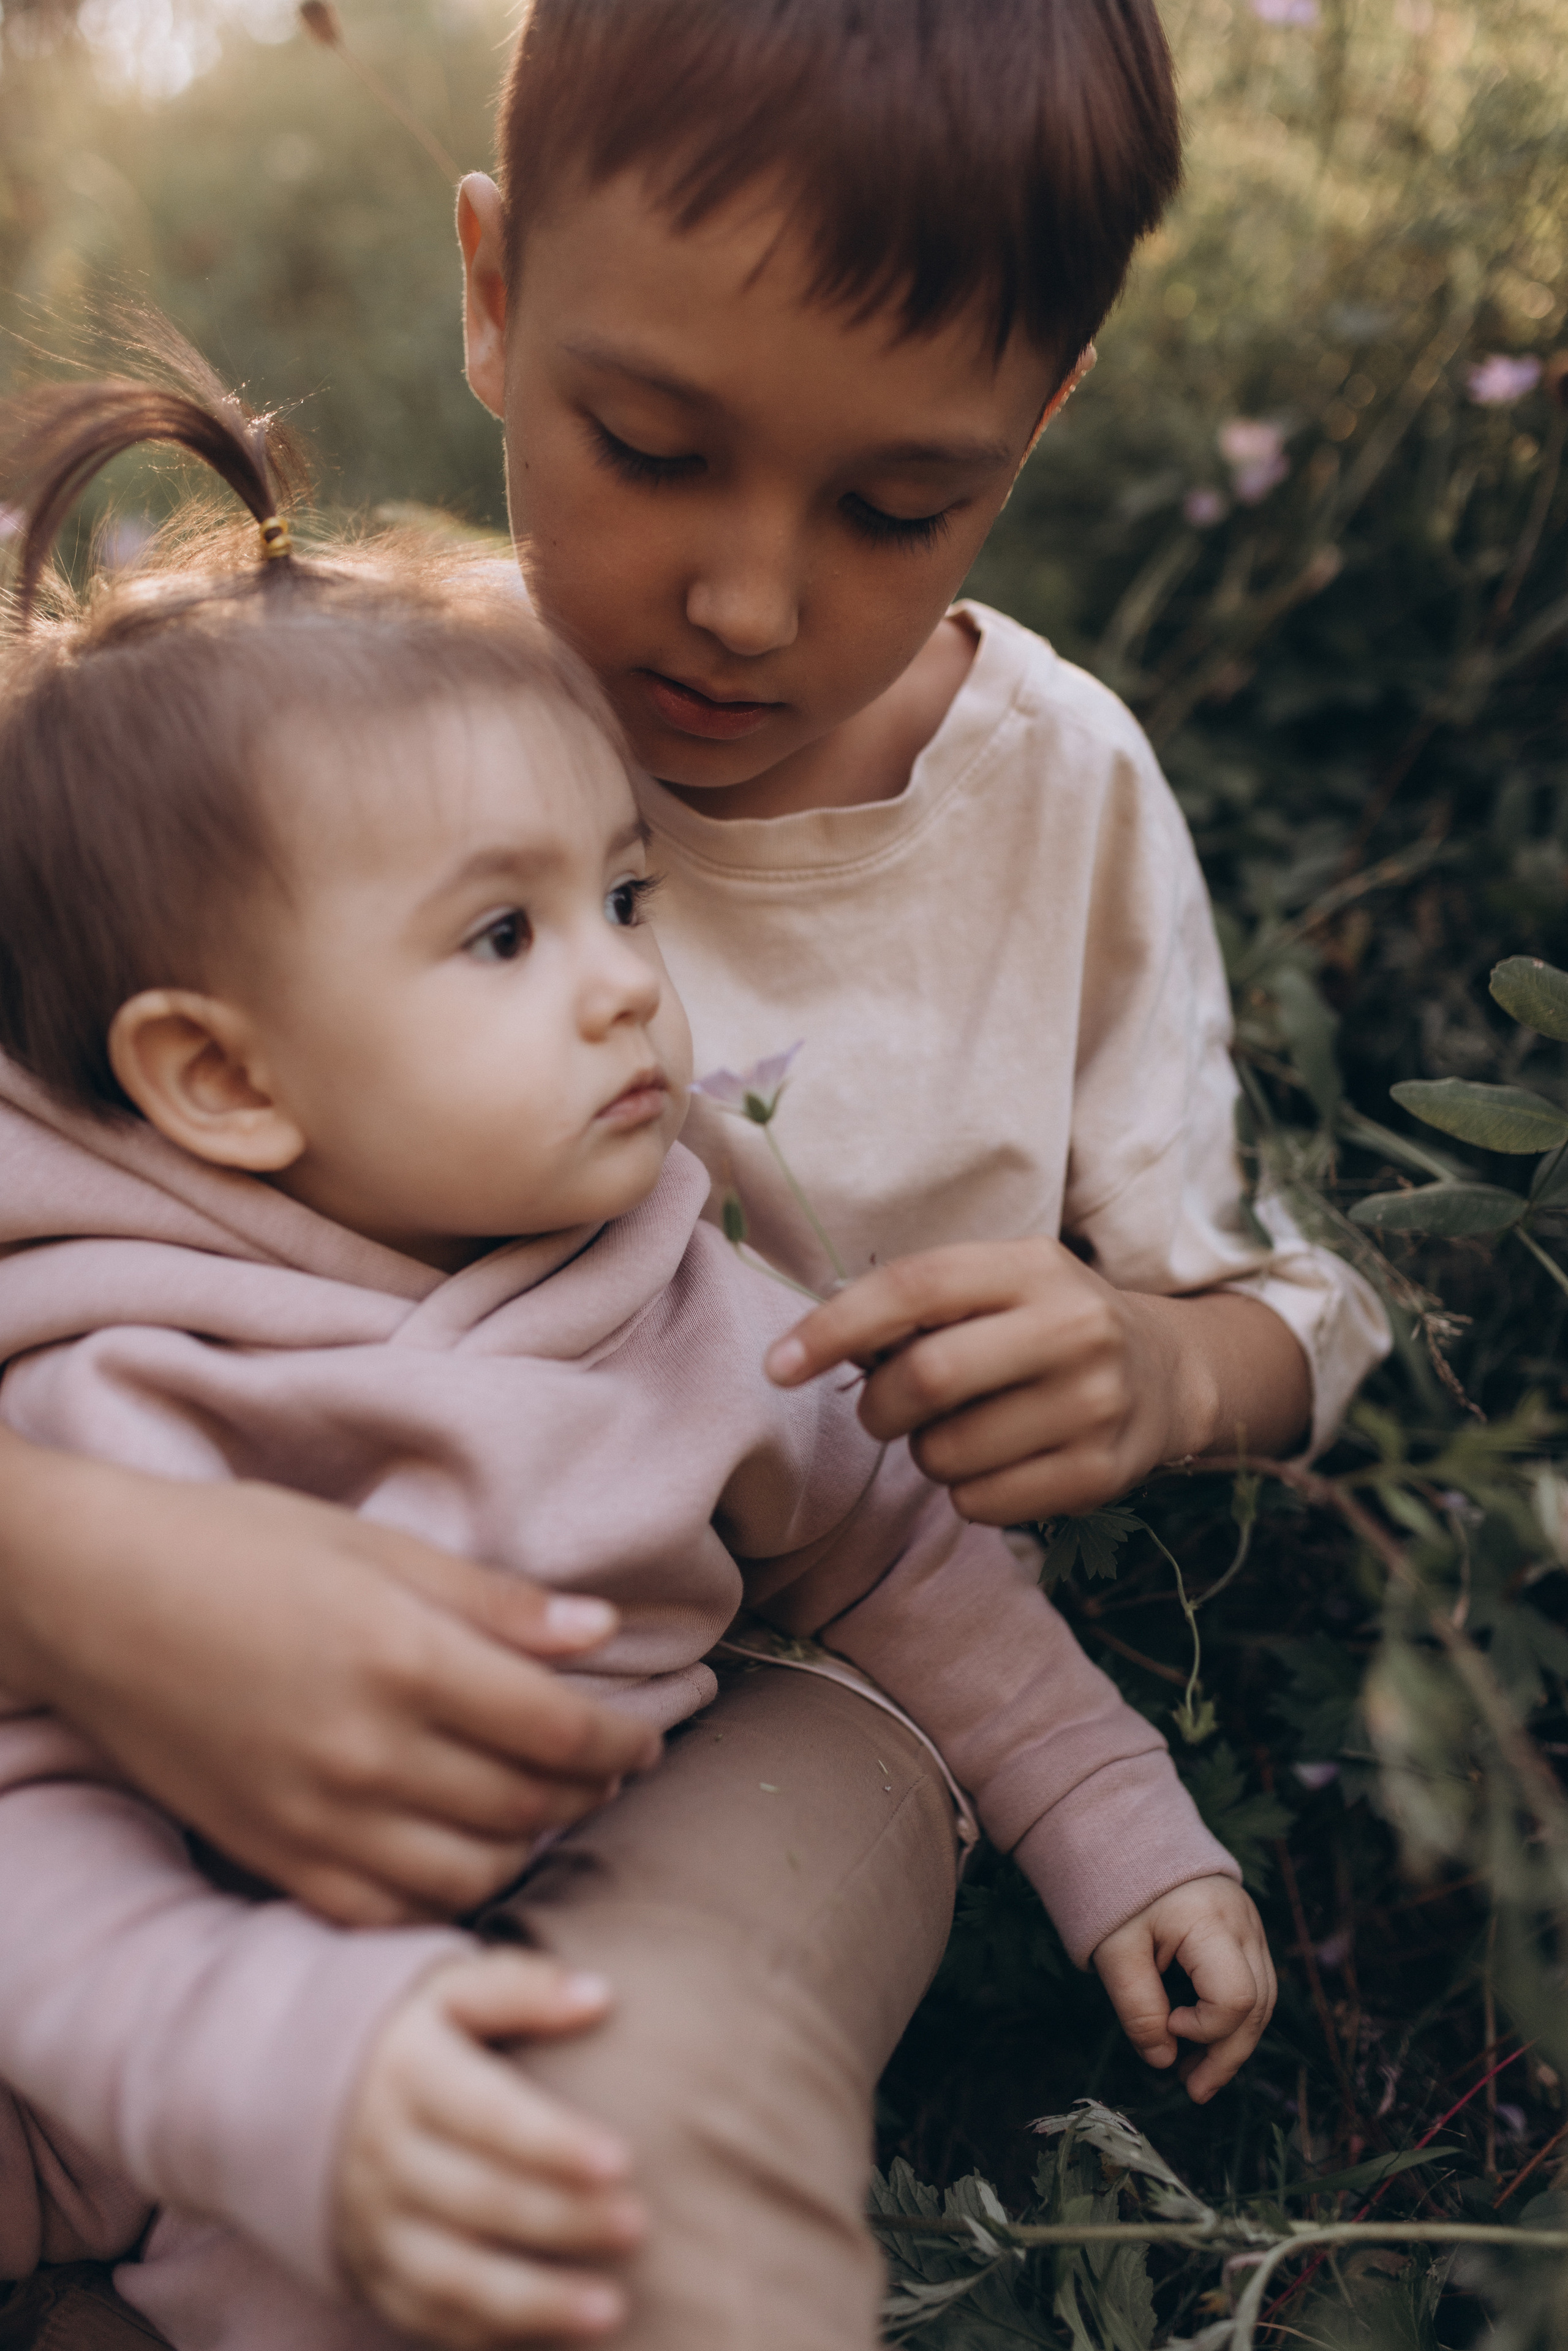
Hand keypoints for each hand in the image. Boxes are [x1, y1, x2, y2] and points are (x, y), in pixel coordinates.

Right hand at [0, 1432, 660, 1925]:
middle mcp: (368, 1753)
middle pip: (527, 1804)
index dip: (621, 1740)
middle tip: (608, 1773)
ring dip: (529, 1847)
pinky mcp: (271, 1856)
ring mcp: (316, 1818)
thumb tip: (601, 1631)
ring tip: (544, 1813)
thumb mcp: (372, 1544)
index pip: (559, 1729)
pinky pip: (387, 1912)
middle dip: (590, 1793)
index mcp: (406, 1659)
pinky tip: (462, 1859)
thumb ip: (493, 1600)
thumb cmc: (234, 1547)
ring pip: (471, 1872)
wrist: (91, 1597)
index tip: (645, 1737)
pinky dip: (444, 1896)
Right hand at [336, 1950, 643, 2346]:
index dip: (553, 2141)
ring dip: (534, 2301)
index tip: (623, 2159)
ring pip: (452, 2277)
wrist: (298, 2090)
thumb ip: (520, 1986)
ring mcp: (374, 2222)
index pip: (487, 2115)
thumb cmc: (414, 2034)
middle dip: (562, 2219)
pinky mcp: (372, 2273)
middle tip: (638, 2225)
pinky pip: (429, 2317)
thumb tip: (599, 1996)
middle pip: (478, 2199)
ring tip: (613, 2309)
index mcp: (409, 2073)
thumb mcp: (450, 1989)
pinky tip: (559, 2336)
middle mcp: (384, 2153)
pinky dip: (491, 2335)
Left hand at [765, 1240, 1309, 1524]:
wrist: (1168, 1373)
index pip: (913, 1290)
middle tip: (883, 1412)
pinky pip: (982, 1503)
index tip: (777, 1366)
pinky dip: (965, 1492)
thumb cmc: (1046, 1324)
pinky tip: (998, 1462)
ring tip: (959, 1431)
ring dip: (924, 1453)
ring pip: (947, 1453)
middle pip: (925, 1379)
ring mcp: (1095, 1404)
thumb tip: (816, 1345)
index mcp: (1032, 1266)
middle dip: (878, 1408)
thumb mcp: (998, 1285)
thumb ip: (918, 1306)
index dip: (833, 1328)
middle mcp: (1073, 1328)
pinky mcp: (1101, 1474)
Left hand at [1091, 1876, 1275, 2103]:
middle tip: (1193, 2090)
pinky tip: (1206, 2039)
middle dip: (1228, 2055)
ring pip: (1262, 1999)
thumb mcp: (1115, 1951)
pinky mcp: (1246, 1930)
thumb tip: (1163, 2061)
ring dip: (1234, 2041)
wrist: (1127, 1834)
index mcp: (1212, 1921)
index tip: (1167, 2023)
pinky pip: (1253, 1983)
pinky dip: (1234, 2016)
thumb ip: (1138, 2008)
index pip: (1235, 1998)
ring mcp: (1251, 1924)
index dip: (1205, 2028)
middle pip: (1258, 2005)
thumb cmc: (1117, 1890)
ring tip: (1198, 2076)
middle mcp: (1245, 1923)